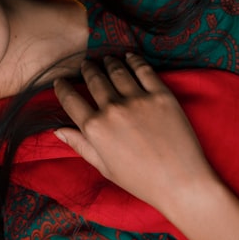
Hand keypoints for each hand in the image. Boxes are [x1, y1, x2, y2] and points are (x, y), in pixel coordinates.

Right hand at [53, 54, 217, 213]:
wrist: (180, 182)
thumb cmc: (140, 181)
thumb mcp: (104, 167)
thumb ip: (81, 145)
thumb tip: (58, 130)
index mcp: (95, 129)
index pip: (70, 100)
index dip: (62, 88)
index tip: (60, 82)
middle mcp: (113, 110)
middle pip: (94, 80)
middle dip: (88, 70)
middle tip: (86, 65)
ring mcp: (138, 100)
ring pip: (117, 71)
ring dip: (109, 63)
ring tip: (107, 60)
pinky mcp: (161, 95)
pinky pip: (143, 70)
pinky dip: (134, 60)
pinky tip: (130, 57)